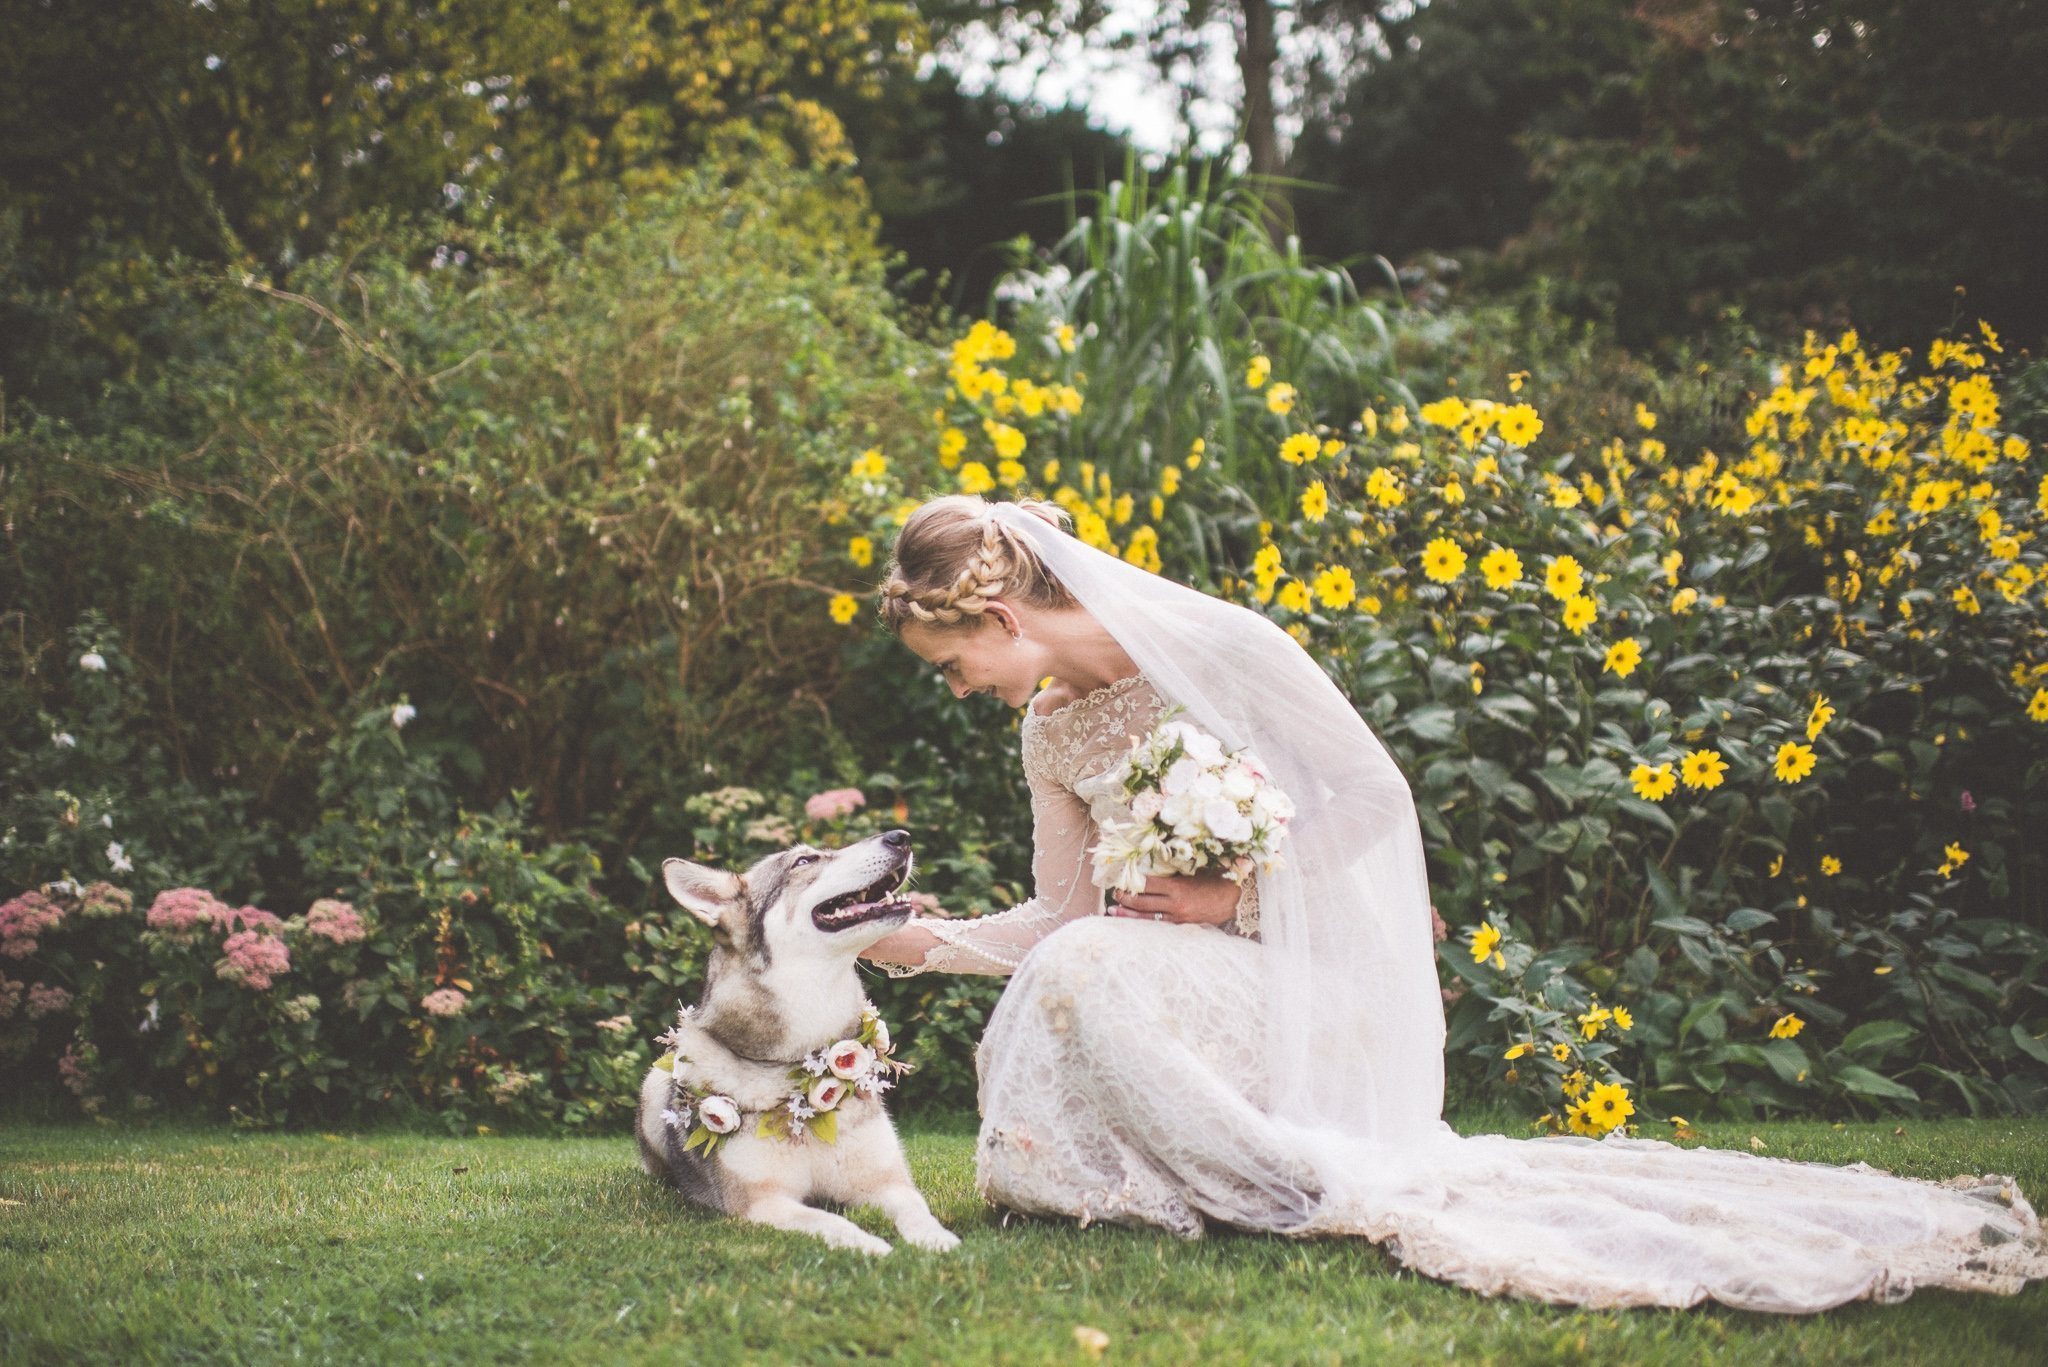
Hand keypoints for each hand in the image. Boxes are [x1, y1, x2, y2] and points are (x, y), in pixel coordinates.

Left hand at [1106, 873, 1240, 925]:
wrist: (1235, 901)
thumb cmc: (1215, 881)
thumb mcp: (1194, 872)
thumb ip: (1174, 872)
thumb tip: (1150, 868)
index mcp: (1178, 887)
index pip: (1147, 884)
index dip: (1132, 882)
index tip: (1121, 879)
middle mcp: (1175, 904)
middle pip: (1143, 902)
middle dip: (1126, 898)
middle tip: (1115, 894)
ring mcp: (1178, 917)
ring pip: (1147, 917)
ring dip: (1129, 914)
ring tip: (1114, 911)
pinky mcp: (1182, 926)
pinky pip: (1159, 925)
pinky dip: (1144, 922)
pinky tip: (1133, 921)